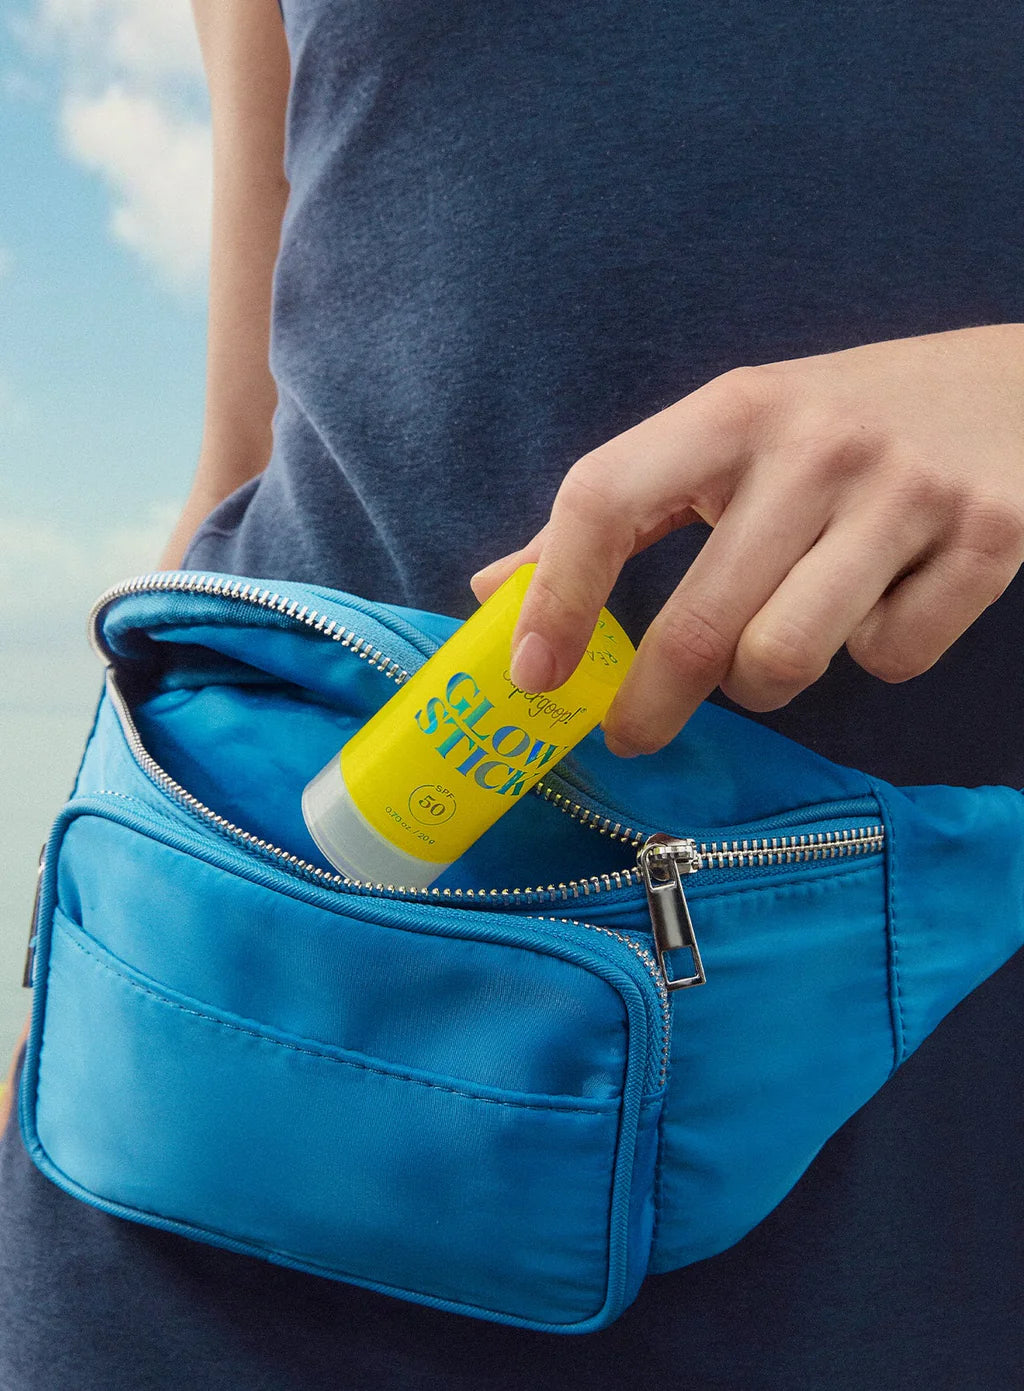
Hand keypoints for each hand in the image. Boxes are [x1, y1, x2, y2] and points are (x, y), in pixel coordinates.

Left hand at [470, 325, 1023, 756]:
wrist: (1014, 385)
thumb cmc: (840, 425)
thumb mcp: (727, 437)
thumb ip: (618, 512)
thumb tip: (501, 590)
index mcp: (733, 409)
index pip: (605, 498)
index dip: (557, 597)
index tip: (532, 673)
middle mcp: (816, 446)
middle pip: (700, 626)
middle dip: (650, 706)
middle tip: (632, 734)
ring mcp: (906, 493)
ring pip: (788, 660)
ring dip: (767, 682)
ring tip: (778, 645)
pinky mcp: (987, 539)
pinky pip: (892, 660)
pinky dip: (875, 655)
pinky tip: (884, 603)